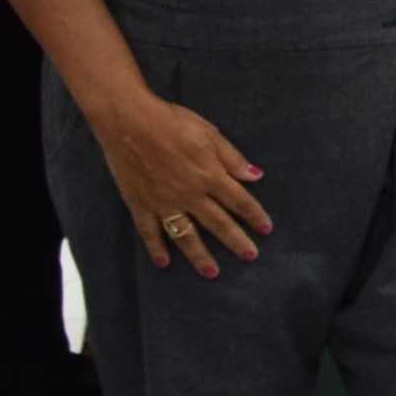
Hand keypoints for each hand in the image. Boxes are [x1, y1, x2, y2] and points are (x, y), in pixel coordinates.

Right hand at [89, 92, 268, 277]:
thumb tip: (256, 176)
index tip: (266, 230)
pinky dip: (157, 249)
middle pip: (217, 223)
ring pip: (186, 236)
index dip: (254, 215)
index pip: (239, 201)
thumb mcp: (210, 134)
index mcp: (210, 176)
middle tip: (250, 256)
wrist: (129, 122)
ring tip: (212, 273)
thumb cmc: (172, 122)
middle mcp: (189, 195)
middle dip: (236, 241)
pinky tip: (164, 263)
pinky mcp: (140, 204)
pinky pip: (150, 232)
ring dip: (200, 256)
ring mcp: (163, 203)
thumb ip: (232, 159)